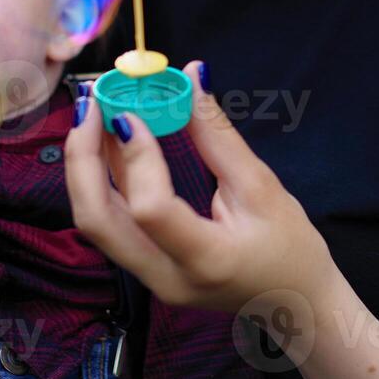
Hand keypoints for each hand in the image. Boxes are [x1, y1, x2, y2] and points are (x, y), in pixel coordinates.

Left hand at [64, 61, 338, 315]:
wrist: (294, 303)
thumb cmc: (290, 247)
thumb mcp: (262, 187)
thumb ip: (219, 135)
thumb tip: (193, 75)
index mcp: (207, 259)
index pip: (151, 209)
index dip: (136, 157)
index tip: (131, 113)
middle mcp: (166, 278)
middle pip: (98, 221)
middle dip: (83, 158)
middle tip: (93, 104)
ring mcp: (150, 280)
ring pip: (95, 222)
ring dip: (86, 165)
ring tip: (96, 113)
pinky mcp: (144, 270)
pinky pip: (110, 223)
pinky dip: (102, 179)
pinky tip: (109, 140)